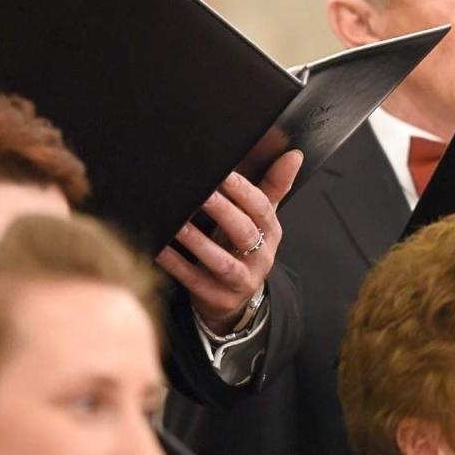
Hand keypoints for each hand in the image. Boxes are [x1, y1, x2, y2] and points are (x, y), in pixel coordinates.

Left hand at [155, 150, 302, 331]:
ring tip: (178, 224)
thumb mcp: (260, 219)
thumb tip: (294, 155)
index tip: (224, 173)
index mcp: (271, 233)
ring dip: (199, 243)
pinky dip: (178, 267)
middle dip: (223, 212)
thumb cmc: (243, 247)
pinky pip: (196, 282)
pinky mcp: (219, 299)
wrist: (235, 297)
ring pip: (222, 262)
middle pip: (244, 233)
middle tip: (201, 193)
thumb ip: (274, 186)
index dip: (244, 191)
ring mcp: (241, 281)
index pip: (261, 209)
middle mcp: (260, 258)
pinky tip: (160, 250)